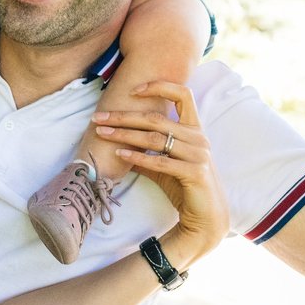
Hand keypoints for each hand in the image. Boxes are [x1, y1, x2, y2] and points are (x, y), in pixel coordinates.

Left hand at [92, 81, 228, 270]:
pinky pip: (160, 161)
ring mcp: (198, 155)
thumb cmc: (184, 187)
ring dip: (125, 134)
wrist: (205, 218)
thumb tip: (117, 143)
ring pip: (155, 138)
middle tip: (98, 118)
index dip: (159, 87)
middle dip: (124, 116)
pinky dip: (137, 157)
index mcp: (195, 129)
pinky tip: (119, 154)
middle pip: (156, 118)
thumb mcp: (163, 165)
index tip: (133, 90)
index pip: (183, 94)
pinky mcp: (194, 173)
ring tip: (103, 133)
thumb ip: (146, 151)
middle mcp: (199, 138)